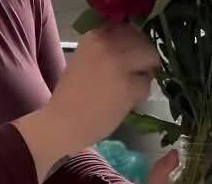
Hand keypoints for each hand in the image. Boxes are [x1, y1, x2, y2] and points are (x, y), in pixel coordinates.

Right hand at [16, 25, 159, 181]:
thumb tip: (132, 50)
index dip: (131, 46)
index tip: (124, 59)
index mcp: (94, 37)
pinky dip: (139, 96)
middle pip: (143, 44)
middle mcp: (108, 45)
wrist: (62, 124)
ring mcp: (119, 65)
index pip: (127, 30)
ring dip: (142, 77)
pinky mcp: (129, 86)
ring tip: (125, 91)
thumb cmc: (69, 97)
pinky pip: (146, 86)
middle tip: (130, 77)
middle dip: (141, 60)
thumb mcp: (84, 62)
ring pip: (149, 62)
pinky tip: (122, 104)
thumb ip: (106, 51)